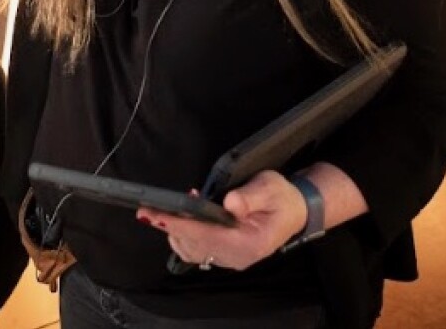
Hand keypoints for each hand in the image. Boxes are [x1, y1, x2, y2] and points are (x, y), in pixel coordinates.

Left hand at [137, 171, 306, 270]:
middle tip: (149, 208)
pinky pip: (198, 249)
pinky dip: (184, 235)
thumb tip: (230, 203)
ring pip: (191, 251)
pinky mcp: (225, 254)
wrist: (296, 210)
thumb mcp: (270, 188)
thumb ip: (250, 196)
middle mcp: (237, 257)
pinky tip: (181, 218)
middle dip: (169, 228)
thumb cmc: (283, 198)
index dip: (179, 225)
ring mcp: (230, 258)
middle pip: (193, 246)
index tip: (157, 215)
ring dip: (174, 231)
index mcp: (248, 244)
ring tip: (164, 209)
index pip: (206, 236)